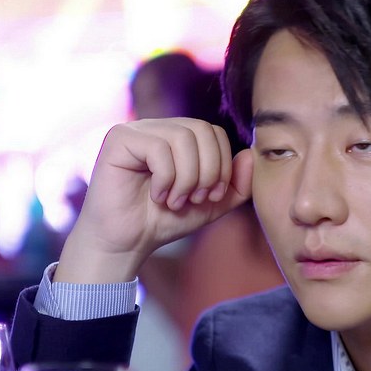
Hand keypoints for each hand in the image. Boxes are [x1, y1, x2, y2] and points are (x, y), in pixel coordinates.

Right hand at [54, 118, 252, 282]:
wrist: (127, 243)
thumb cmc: (163, 221)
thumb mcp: (211, 205)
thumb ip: (236, 185)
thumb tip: (251, 154)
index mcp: (177, 136)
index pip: (214, 132)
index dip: (222, 164)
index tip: (211, 196)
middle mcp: (157, 127)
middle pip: (202, 129)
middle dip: (208, 170)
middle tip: (195, 199)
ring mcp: (136, 129)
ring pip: (182, 137)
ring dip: (187, 178)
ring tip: (175, 201)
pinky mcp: (119, 139)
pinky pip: (158, 147)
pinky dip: (166, 178)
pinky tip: (156, 196)